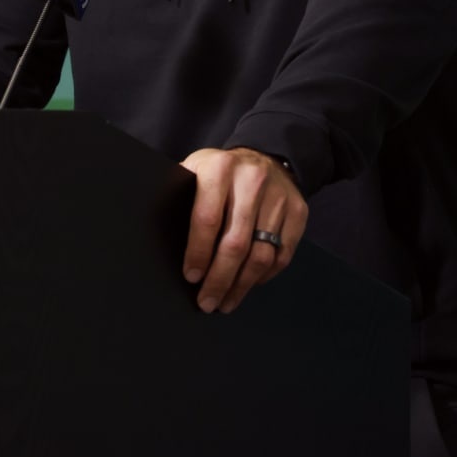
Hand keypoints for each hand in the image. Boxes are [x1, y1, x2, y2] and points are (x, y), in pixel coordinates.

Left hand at [179, 147, 307, 313]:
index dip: (198, 253)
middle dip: (219, 279)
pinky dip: (265, 275)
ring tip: (226, 301)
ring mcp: (279, 197)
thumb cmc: (221, 172)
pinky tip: (249, 283)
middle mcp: (252, 180)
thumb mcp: (196, 170)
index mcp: (220, 169)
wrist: (265, 155)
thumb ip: (182, 196)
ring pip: (261, 254)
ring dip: (242, 285)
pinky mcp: (298, 210)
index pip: (207, 219)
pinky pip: (282, 254)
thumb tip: (159, 239)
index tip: (191, 277)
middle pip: (236, 243)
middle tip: (207, 301)